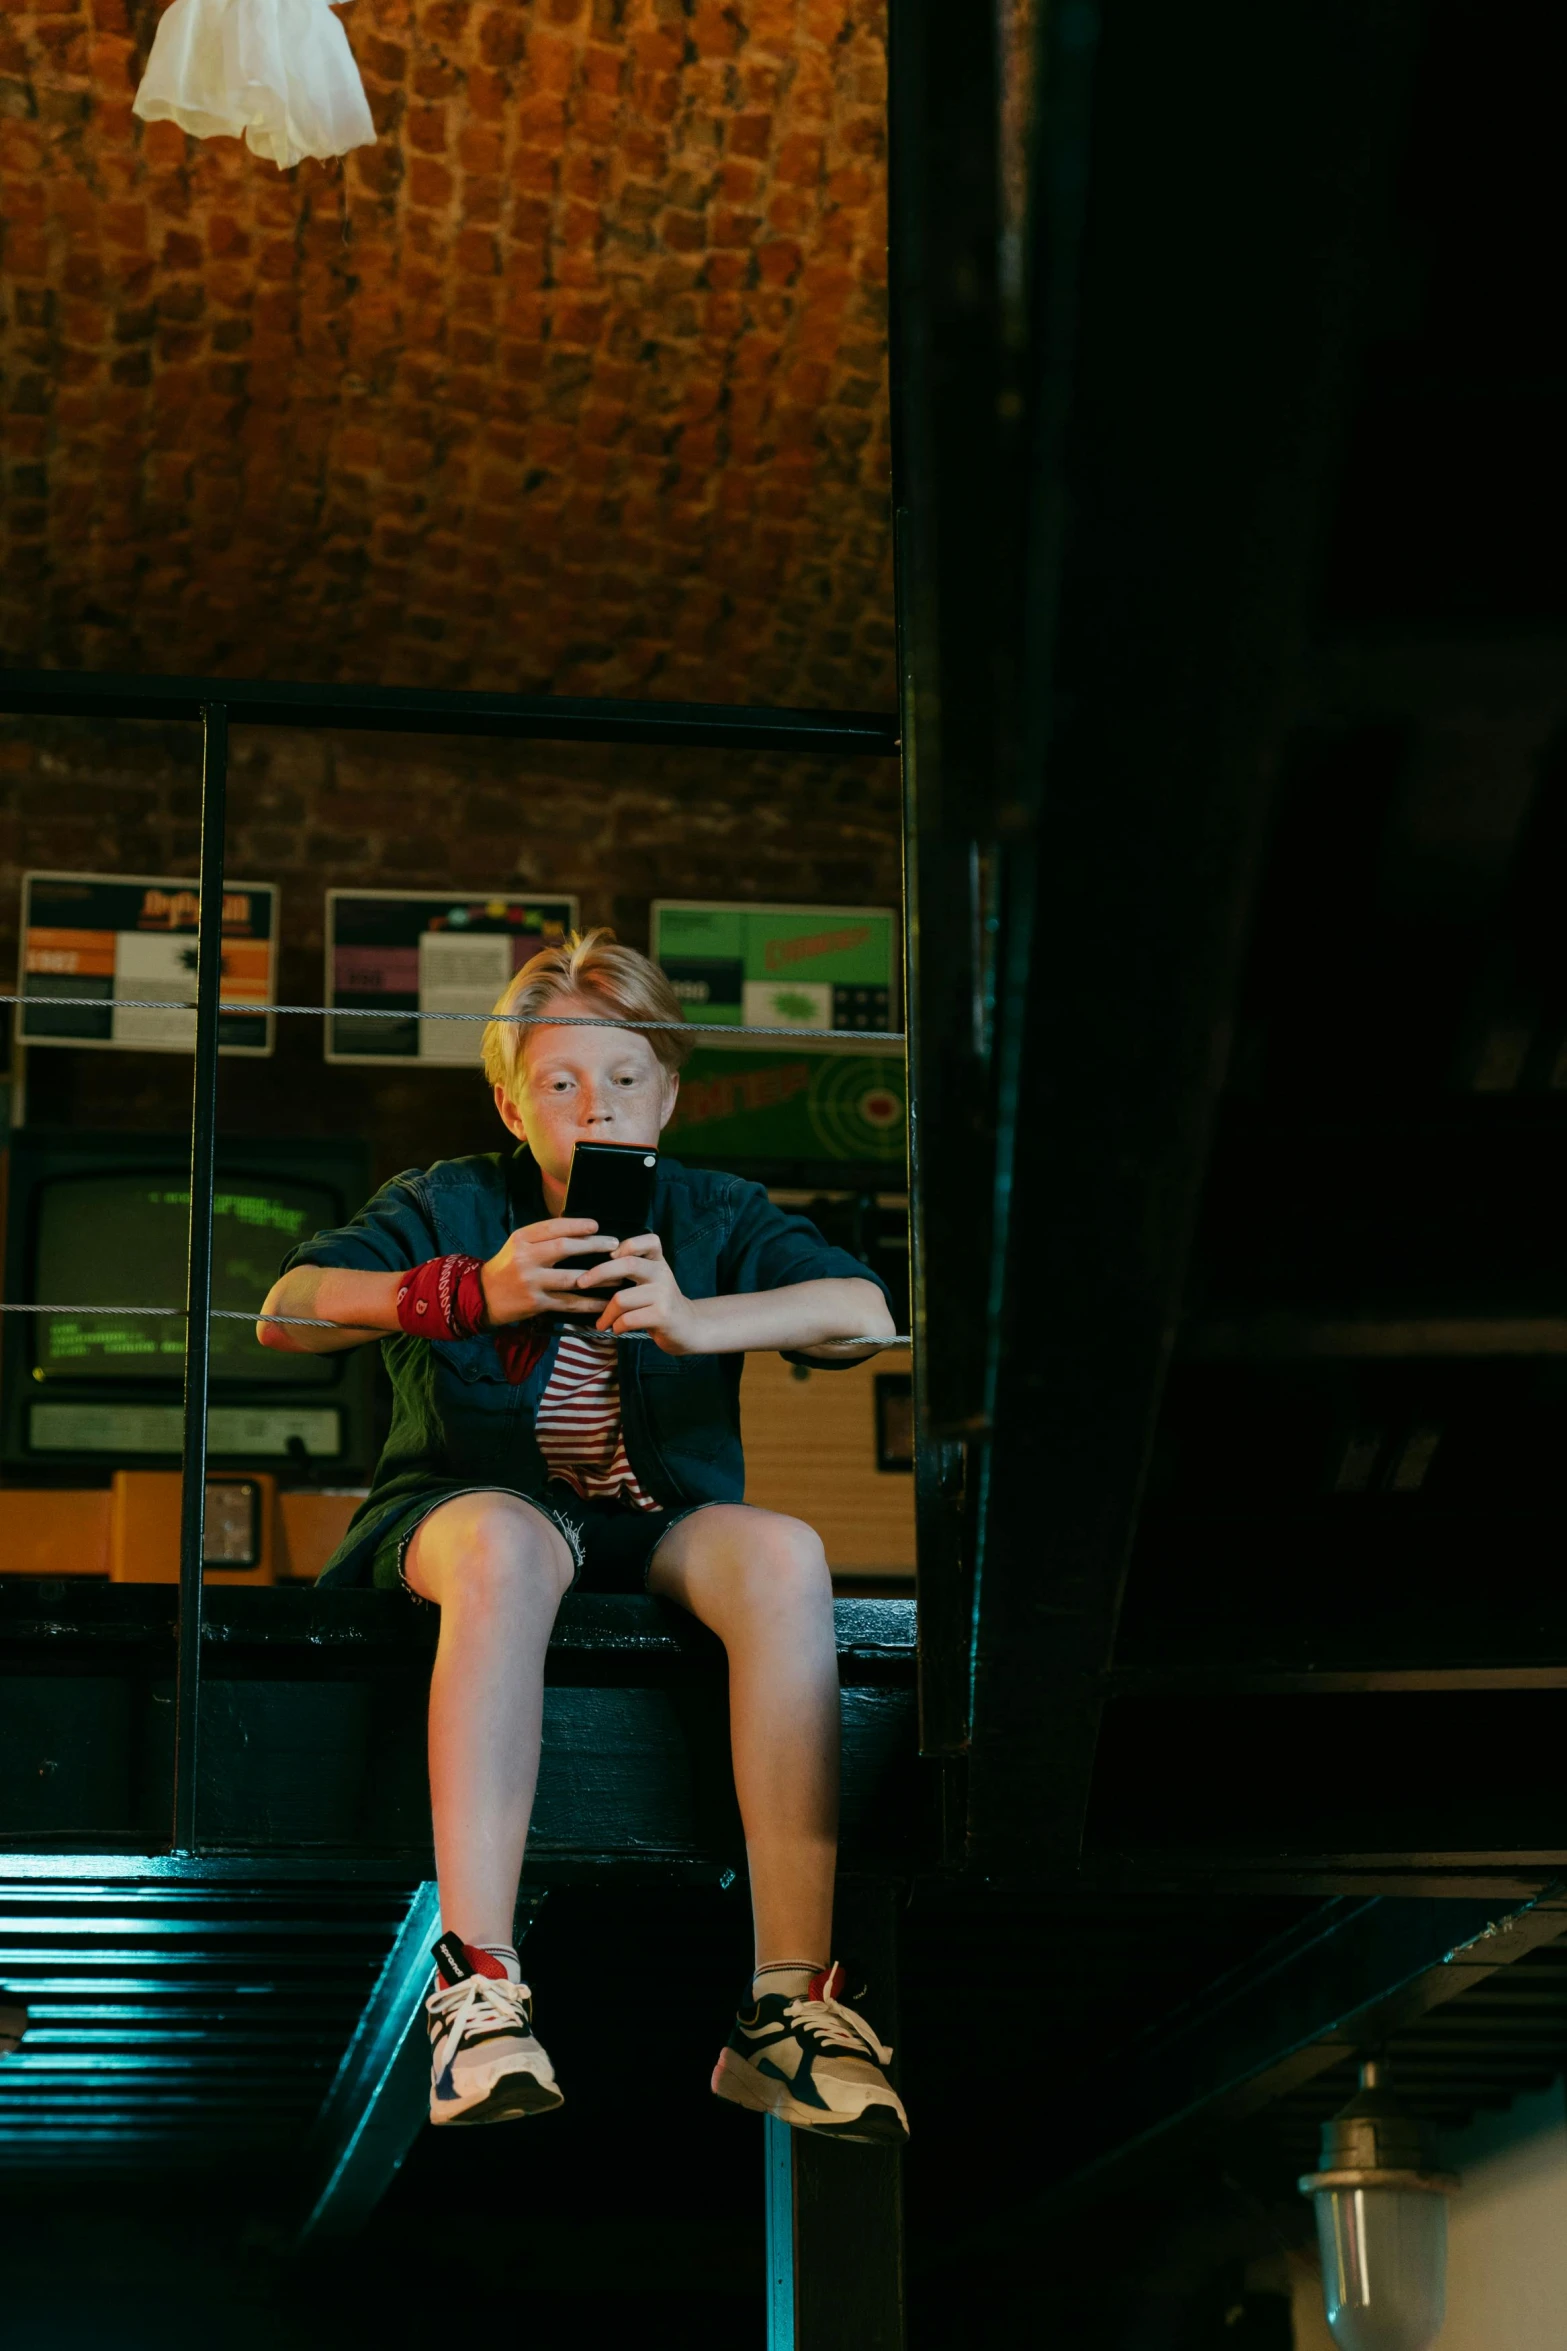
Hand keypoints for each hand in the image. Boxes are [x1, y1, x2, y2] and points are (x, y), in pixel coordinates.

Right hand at [479, 1218, 617, 1326]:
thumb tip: (579, 1229)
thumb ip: (542, 1237)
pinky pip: (569, 1303)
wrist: (482, 1296)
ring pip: (571, 1277)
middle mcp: (525, 1258)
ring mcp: (531, 1282)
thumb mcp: (518, 1245)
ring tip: (618, 1274)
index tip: (596, 1226)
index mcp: (521, 1239)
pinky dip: (589, 1303)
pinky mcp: (536, 1303)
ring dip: (598, 1276)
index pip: (553, 1227)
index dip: (576, 1225)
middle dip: (593, 1245)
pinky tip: (604, 1302)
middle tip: (614, 1244)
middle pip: (564, 1248)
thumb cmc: (507, 1267)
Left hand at [582, 1233, 703, 1353]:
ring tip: (602, 1322)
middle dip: (598, 1273)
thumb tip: (591, 1269)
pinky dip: (616, 1326)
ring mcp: (664, 1294)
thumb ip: (631, 1268)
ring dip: (606, 1313)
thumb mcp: (650, 1279)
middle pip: (627, 1264)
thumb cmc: (659, 1303)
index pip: (649, 1241)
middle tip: (581, 1283)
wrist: (688, 1327)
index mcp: (658, 1262)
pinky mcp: (663, 1315)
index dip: (626, 1244)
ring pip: (622, 1298)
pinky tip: (617, 1329)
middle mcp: (662, 1273)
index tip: (609, 1255)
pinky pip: (628, 1319)